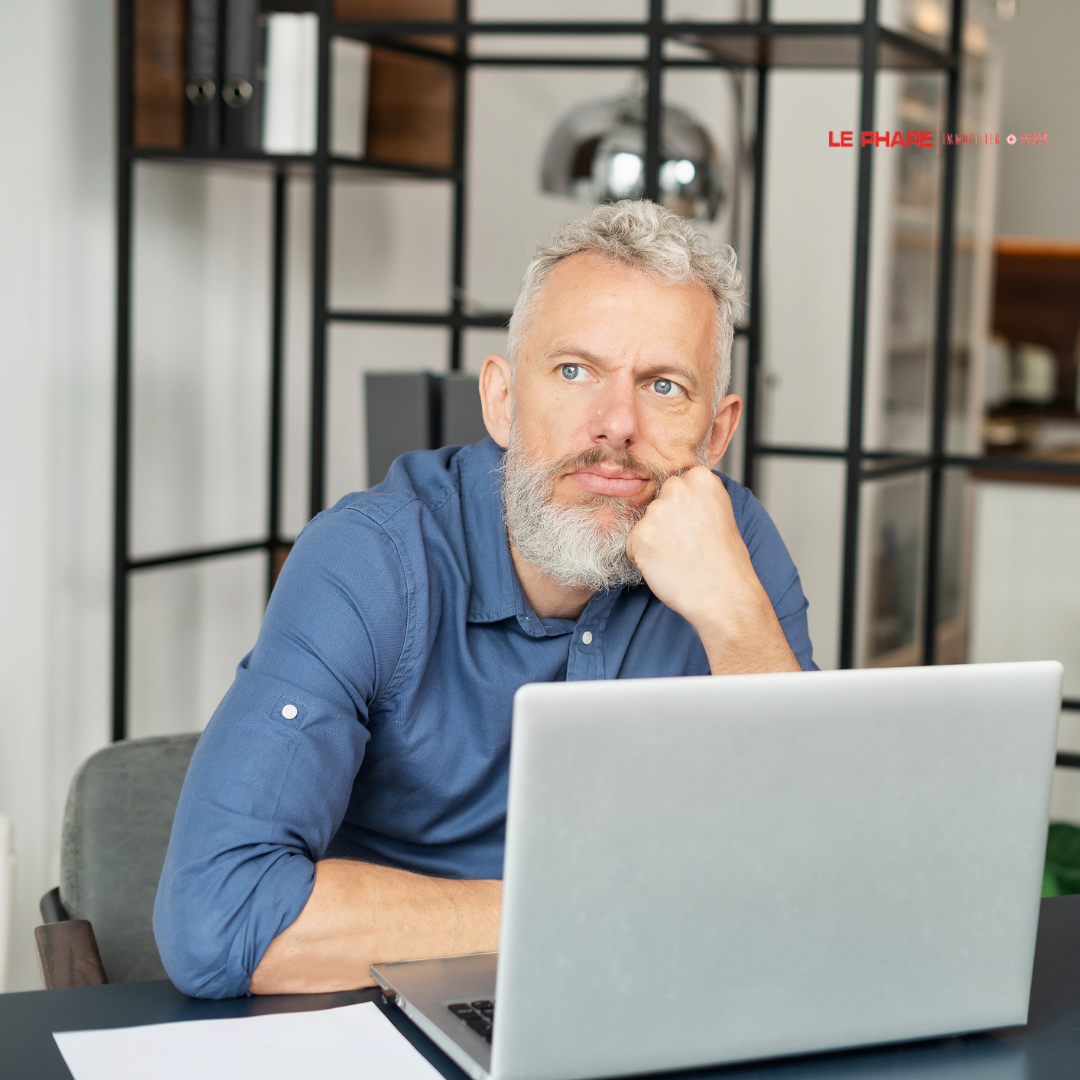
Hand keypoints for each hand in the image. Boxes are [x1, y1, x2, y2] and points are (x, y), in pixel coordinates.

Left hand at [624, 467, 800, 674]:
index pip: (677, 484)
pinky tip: (667, 567)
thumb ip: (696, 498)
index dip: (683, 509)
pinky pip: (633, 545)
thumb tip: (673, 494)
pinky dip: (643, 558)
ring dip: (654, 540)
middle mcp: (676, 488)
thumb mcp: (720, 513)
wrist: (723, 594)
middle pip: (658, 501)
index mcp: (701, 478)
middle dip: (665, 520)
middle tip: (685, 544)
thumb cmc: (725, 561)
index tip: (695, 525)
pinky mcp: (638, 535)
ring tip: (679, 557)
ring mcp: (655, 512)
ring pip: (644, 523)